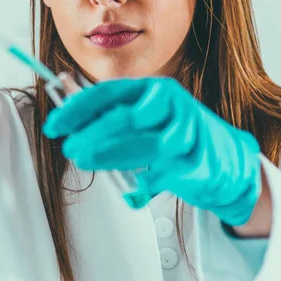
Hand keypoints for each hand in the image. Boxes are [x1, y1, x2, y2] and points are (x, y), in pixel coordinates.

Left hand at [43, 77, 261, 225]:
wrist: (226, 160)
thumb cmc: (175, 136)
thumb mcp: (147, 117)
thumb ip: (112, 115)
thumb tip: (67, 111)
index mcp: (154, 89)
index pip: (109, 93)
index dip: (77, 109)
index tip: (54, 125)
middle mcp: (172, 105)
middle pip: (125, 117)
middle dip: (91, 134)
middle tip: (70, 149)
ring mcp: (187, 133)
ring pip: (143, 145)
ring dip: (109, 155)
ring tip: (86, 162)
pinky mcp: (198, 162)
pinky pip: (161, 176)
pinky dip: (142, 185)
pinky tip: (132, 191)